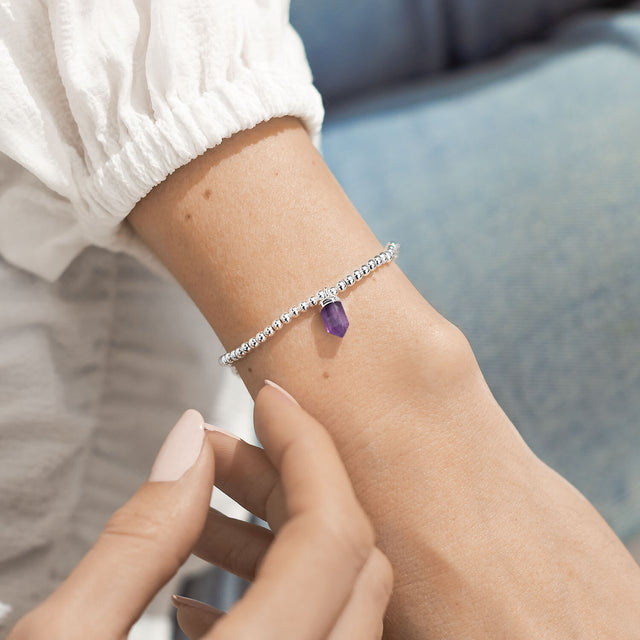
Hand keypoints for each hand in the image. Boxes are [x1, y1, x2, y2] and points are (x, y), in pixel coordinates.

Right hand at [8, 381, 392, 639]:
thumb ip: (139, 535)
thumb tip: (190, 439)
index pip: (332, 536)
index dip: (307, 450)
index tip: (269, 397)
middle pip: (353, 565)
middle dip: (298, 484)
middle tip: (230, 448)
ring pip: (348, 608)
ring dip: (289, 538)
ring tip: (207, 507)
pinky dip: (281, 600)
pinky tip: (201, 596)